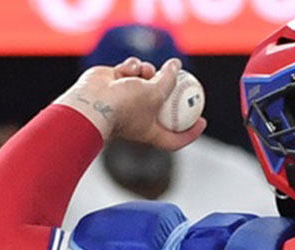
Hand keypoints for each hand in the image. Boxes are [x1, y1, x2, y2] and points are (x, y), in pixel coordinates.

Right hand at [54, 57, 206, 150]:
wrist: (91, 101)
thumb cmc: (125, 104)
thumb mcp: (157, 92)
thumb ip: (169, 79)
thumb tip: (177, 65)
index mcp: (149, 132)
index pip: (175, 138)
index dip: (191, 132)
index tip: (203, 120)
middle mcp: (137, 118)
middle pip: (161, 104)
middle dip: (168, 89)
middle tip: (180, 77)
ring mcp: (125, 100)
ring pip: (146, 79)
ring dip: (149, 72)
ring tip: (145, 71)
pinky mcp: (113, 83)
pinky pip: (130, 70)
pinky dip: (131, 67)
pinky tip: (125, 70)